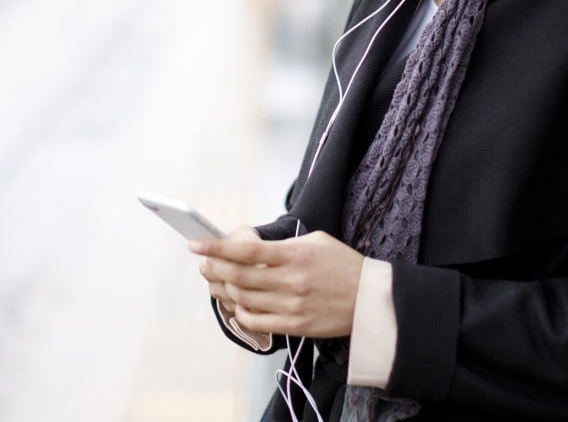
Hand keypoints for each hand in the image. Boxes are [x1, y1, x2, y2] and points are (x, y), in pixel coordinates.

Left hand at [192, 228, 363, 338]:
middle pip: (237, 276)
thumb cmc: (343, 266)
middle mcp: (291, 281)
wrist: (370, 300)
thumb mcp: (316, 241)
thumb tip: (248, 247)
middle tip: (204, 263)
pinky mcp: (294, 326)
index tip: (196, 244)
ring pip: (242, 298)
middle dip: (213, 268)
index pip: (245, 251)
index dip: (216, 248)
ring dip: (222, 289)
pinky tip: (237, 303)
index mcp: (295, 255)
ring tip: (217, 281)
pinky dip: (239, 311)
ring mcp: (291, 306)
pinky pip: (255, 321)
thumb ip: (282, 244)